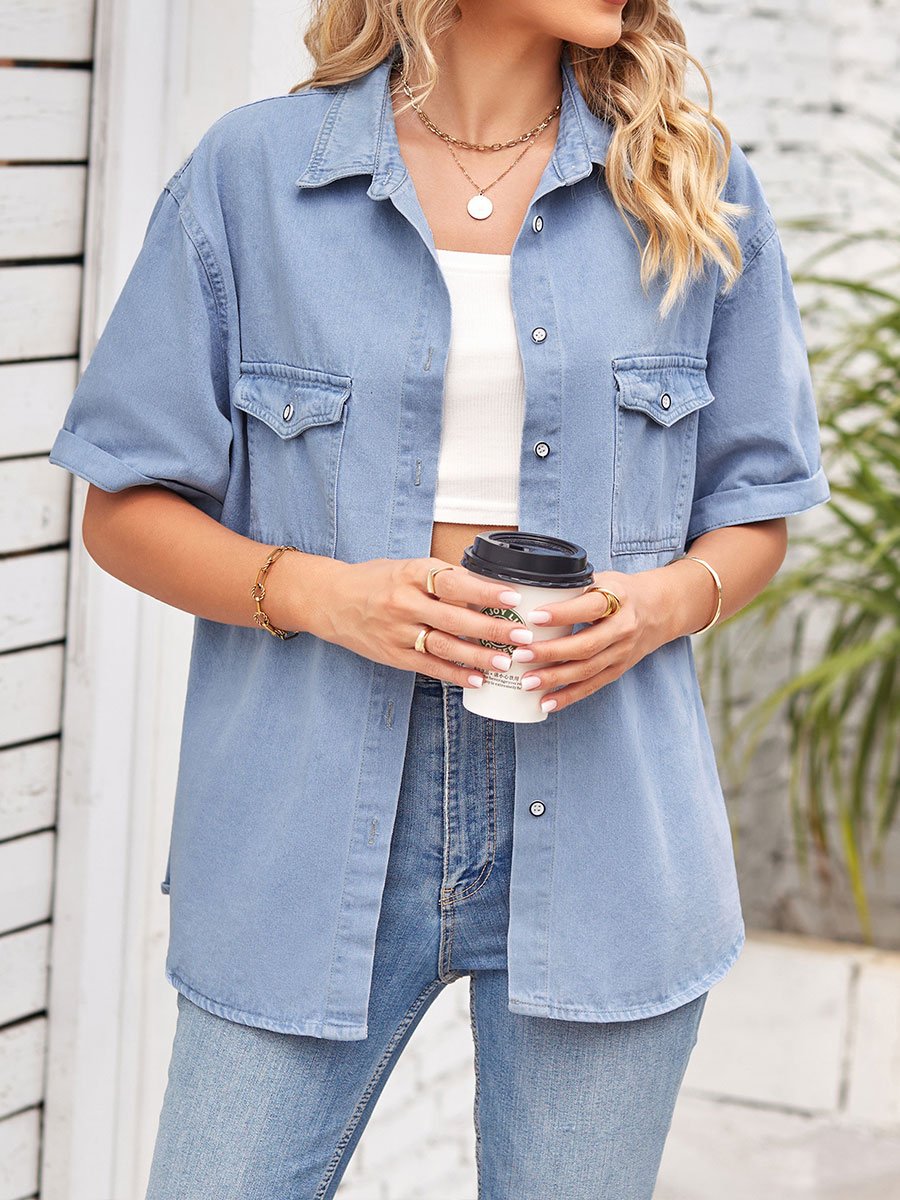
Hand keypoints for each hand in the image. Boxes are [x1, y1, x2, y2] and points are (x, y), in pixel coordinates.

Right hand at [304, 556, 535, 687]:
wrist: (331, 601)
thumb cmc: (377, 580)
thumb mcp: (407, 567)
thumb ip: (443, 577)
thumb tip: (488, 586)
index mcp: (410, 574)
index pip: (454, 583)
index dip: (485, 592)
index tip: (512, 598)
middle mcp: (403, 604)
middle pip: (454, 619)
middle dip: (492, 629)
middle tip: (522, 636)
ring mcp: (397, 632)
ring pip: (444, 647)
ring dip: (478, 656)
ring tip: (506, 661)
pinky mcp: (393, 655)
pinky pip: (430, 667)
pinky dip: (455, 675)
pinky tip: (478, 679)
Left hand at [506, 569, 674, 713]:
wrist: (659, 610)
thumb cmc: (620, 592)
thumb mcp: (604, 578)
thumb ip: (575, 585)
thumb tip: (533, 588)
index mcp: (618, 598)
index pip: (589, 607)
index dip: (561, 613)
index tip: (533, 617)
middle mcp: (623, 628)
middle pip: (586, 645)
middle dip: (551, 653)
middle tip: (521, 655)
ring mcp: (622, 652)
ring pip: (587, 670)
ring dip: (555, 678)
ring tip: (526, 682)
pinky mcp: (618, 670)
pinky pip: (592, 686)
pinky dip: (568, 696)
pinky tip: (545, 703)